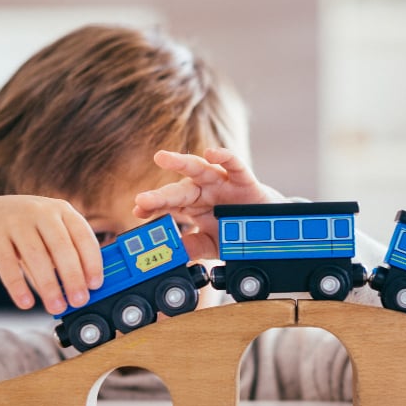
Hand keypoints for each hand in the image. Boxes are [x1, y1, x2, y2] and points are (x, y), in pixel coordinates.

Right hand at [0, 195, 102, 312]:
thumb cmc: (27, 228)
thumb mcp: (50, 231)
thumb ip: (65, 253)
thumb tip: (81, 287)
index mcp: (61, 210)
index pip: (83, 235)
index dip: (92, 261)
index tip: (96, 284)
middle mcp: (40, 212)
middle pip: (61, 247)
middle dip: (73, 277)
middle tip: (79, 300)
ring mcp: (15, 222)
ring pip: (35, 256)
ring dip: (49, 286)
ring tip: (56, 306)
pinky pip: (7, 265)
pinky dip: (18, 286)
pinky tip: (26, 303)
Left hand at [132, 148, 284, 258]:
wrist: (267, 228)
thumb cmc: (236, 231)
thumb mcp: (212, 245)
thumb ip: (194, 248)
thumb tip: (176, 252)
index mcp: (193, 206)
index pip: (168, 205)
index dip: (153, 207)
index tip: (138, 211)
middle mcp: (204, 192)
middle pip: (179, 191)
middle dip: (160, 195)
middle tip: (142, 199)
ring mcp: (222, 184)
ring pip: (199, 170)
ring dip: (180, 162)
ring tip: (162, 158)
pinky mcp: (243, 180)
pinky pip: (234, 165)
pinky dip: (224, 156)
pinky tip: (212, 153)